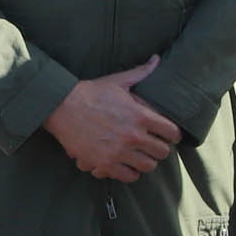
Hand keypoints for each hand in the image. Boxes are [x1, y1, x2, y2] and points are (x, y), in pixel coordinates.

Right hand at [44, 60, 179, 181]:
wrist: (62, 107)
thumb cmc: (91, 92)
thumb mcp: (118, 81)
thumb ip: (141, 72)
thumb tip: (156, 59)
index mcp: (140, 115)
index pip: (172, 132)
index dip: (173, 134)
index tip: (168, 134)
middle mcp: (133, 136)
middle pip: (162, 152)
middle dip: (160, 148)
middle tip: (154, 145)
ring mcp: (119, 151)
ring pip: (148, 167)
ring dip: (146, 161)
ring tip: (141, 156)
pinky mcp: (104, 163)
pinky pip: (128, 176)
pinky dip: (130, 172)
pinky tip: (127, 165)